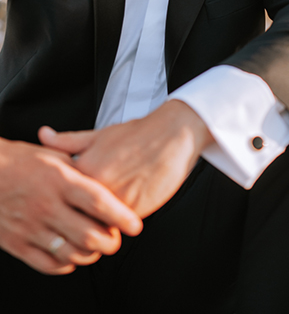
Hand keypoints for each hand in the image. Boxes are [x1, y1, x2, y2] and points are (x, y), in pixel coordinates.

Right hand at [0, 137, 142, 274]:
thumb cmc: (20, 160)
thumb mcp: (53, 155)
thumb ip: (80, 169)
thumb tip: (106, 176)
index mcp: (60, 180)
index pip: (98, 202)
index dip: (121, 216)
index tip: (135, 226)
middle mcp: (47, 205)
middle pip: (88, 234)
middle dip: (110, 242)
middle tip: (116, 240)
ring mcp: (31, 227)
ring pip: (70, 253)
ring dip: (89, 255)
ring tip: (97, 248)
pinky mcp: (16, 243)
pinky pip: (47, 264)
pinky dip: (65, 264)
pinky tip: (72, 256)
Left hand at [39, 101, 212, 218]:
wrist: (175, 133)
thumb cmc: (138, 134)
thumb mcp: (100, 134)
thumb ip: (68, 141)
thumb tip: (43, 135)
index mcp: (85, 168)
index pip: (64, 200)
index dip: (65, 204)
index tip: (67, 204)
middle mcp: (98, 187)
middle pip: (79, 217)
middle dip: (81, 219)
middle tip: (87, 215)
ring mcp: (117, 200)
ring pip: (100, 224)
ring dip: (102, 223)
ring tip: (108, 212)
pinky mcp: (136, 210)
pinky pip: (121, 225)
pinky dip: (120, 222)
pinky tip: (126, 208)